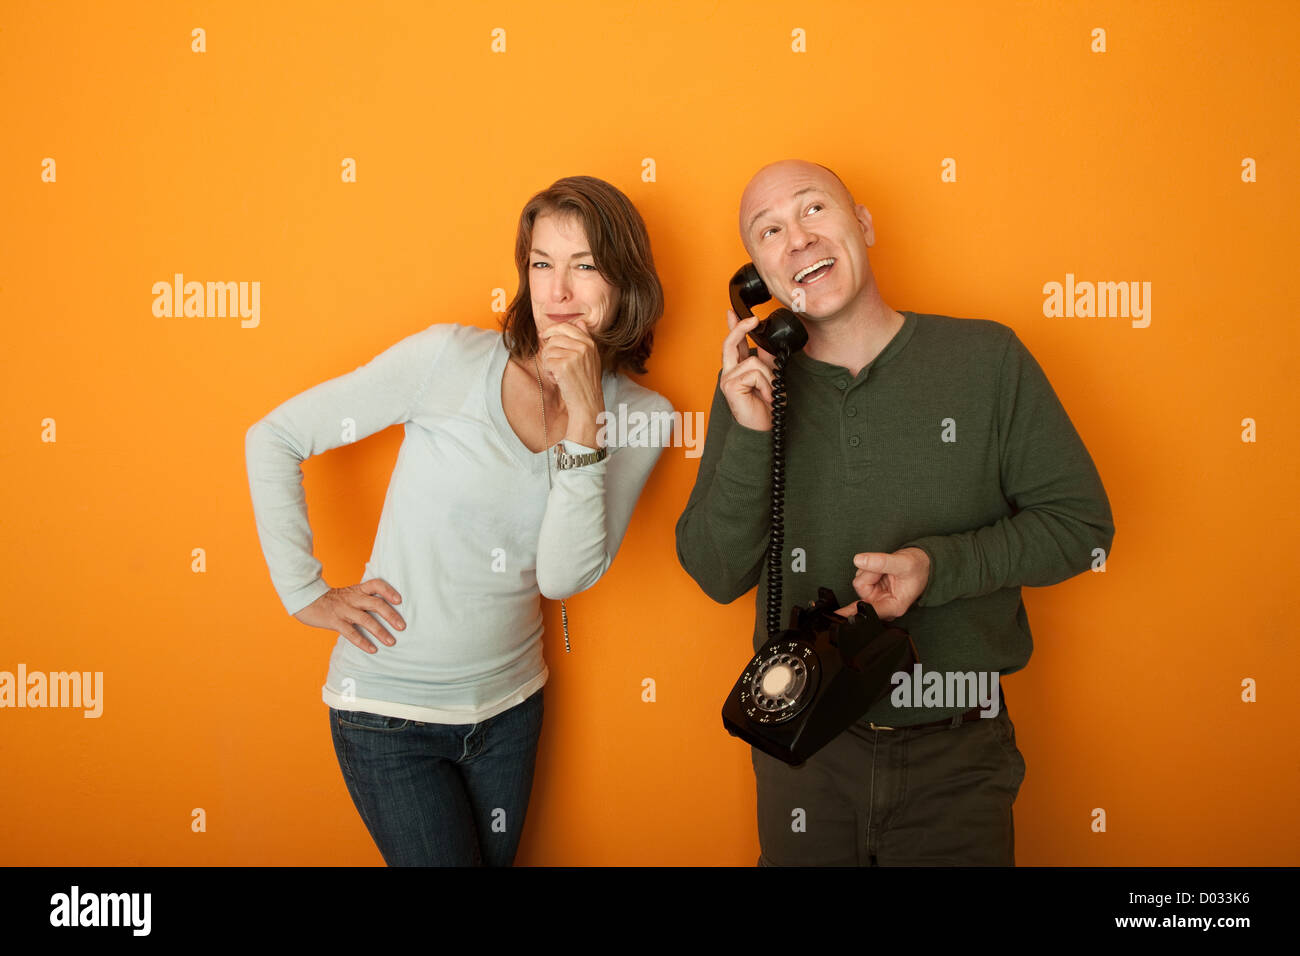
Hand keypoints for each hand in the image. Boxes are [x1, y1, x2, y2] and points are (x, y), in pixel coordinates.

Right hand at [293, 579, 404, 653]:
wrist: (307, 601)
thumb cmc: (333, 600)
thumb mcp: (350, 594)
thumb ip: (365, 599)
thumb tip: (386, 611)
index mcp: (358, 590)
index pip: (376, 584)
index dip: (388, 591)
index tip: (399, 600)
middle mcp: (353, 598)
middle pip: (376, 604)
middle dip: (391, 615)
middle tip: (402, 627)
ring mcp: (344, 610)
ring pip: (366, 620)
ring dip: (380, 632)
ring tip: (391, 642)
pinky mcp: (335, 621)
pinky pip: (351, 633)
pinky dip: (363, 642)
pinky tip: (372, 649)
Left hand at [538, 321, 604, 441]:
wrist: (587, 403)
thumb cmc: (585, 382)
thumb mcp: (590, 358)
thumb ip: (585, 339)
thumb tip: (580, 321)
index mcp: (590, 343)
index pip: (566, 327)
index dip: (552, 330)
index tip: (544, 336)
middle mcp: (584, 347)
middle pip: (555, 337)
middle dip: (549, 349)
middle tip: (552, 361)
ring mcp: (575, 356)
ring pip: (548, 349)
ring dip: (549, 363)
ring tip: (558, 373)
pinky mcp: (564, 366)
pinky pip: (546, 361)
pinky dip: (548, 372)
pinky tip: (557, 379)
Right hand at [720, 309, 776, 431]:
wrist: (763, 428)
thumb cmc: (765, 407)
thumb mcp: (770, 377)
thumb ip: (767, 360)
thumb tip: (770, 343)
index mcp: (738, 369)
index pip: (734, 343)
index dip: (734, 326)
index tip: (733, 311)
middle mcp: (730, 372)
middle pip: (731, 342)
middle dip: (740, 327)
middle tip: (753, 318)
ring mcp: (728, 379)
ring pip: (754, 361)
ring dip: (768, 377)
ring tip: (769, 393)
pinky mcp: (730, 386)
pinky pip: (754, 372)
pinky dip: (765, 385)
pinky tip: (764, 397)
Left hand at [836, 548, 930, 620]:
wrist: (922, 563)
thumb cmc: (918, 567)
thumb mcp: (903, 562)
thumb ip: (881, 561)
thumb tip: (858, 560)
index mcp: (894, 606)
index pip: (869, 612)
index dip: (851, 613)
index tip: (837, 617)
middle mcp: (884, 604)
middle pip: (862, 591)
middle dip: (871, 574)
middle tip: (885, 570)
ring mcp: (877, 597)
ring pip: (860, 582)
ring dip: (870, 570)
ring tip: (886, 569)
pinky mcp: (872, 589)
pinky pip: (861, 577)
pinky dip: (869, 569)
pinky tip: (881, 570)